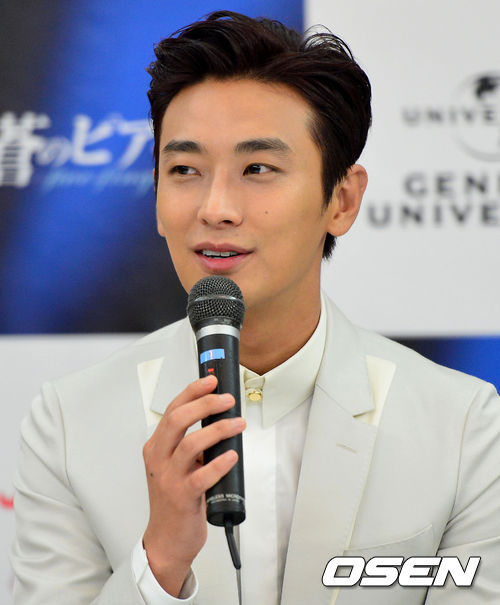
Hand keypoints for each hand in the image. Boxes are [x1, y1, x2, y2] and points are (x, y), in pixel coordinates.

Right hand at [142, 374, 244, 595]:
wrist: (167, 539)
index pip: (172, 409)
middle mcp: (159, 459)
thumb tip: (219, 417)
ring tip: (238, 424)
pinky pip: (202, 476)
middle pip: (178, 420)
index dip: (192, 392)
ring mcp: (168, 478)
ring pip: (191, 444)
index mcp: (156, 446)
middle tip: (228, 400)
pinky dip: (219, 462)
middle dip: (205, 404)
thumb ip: (191, 443)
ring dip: (218, 430)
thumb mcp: (177, 465)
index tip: (211, 381)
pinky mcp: (182, 497)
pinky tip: (232, 455)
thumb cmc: (176, 498)